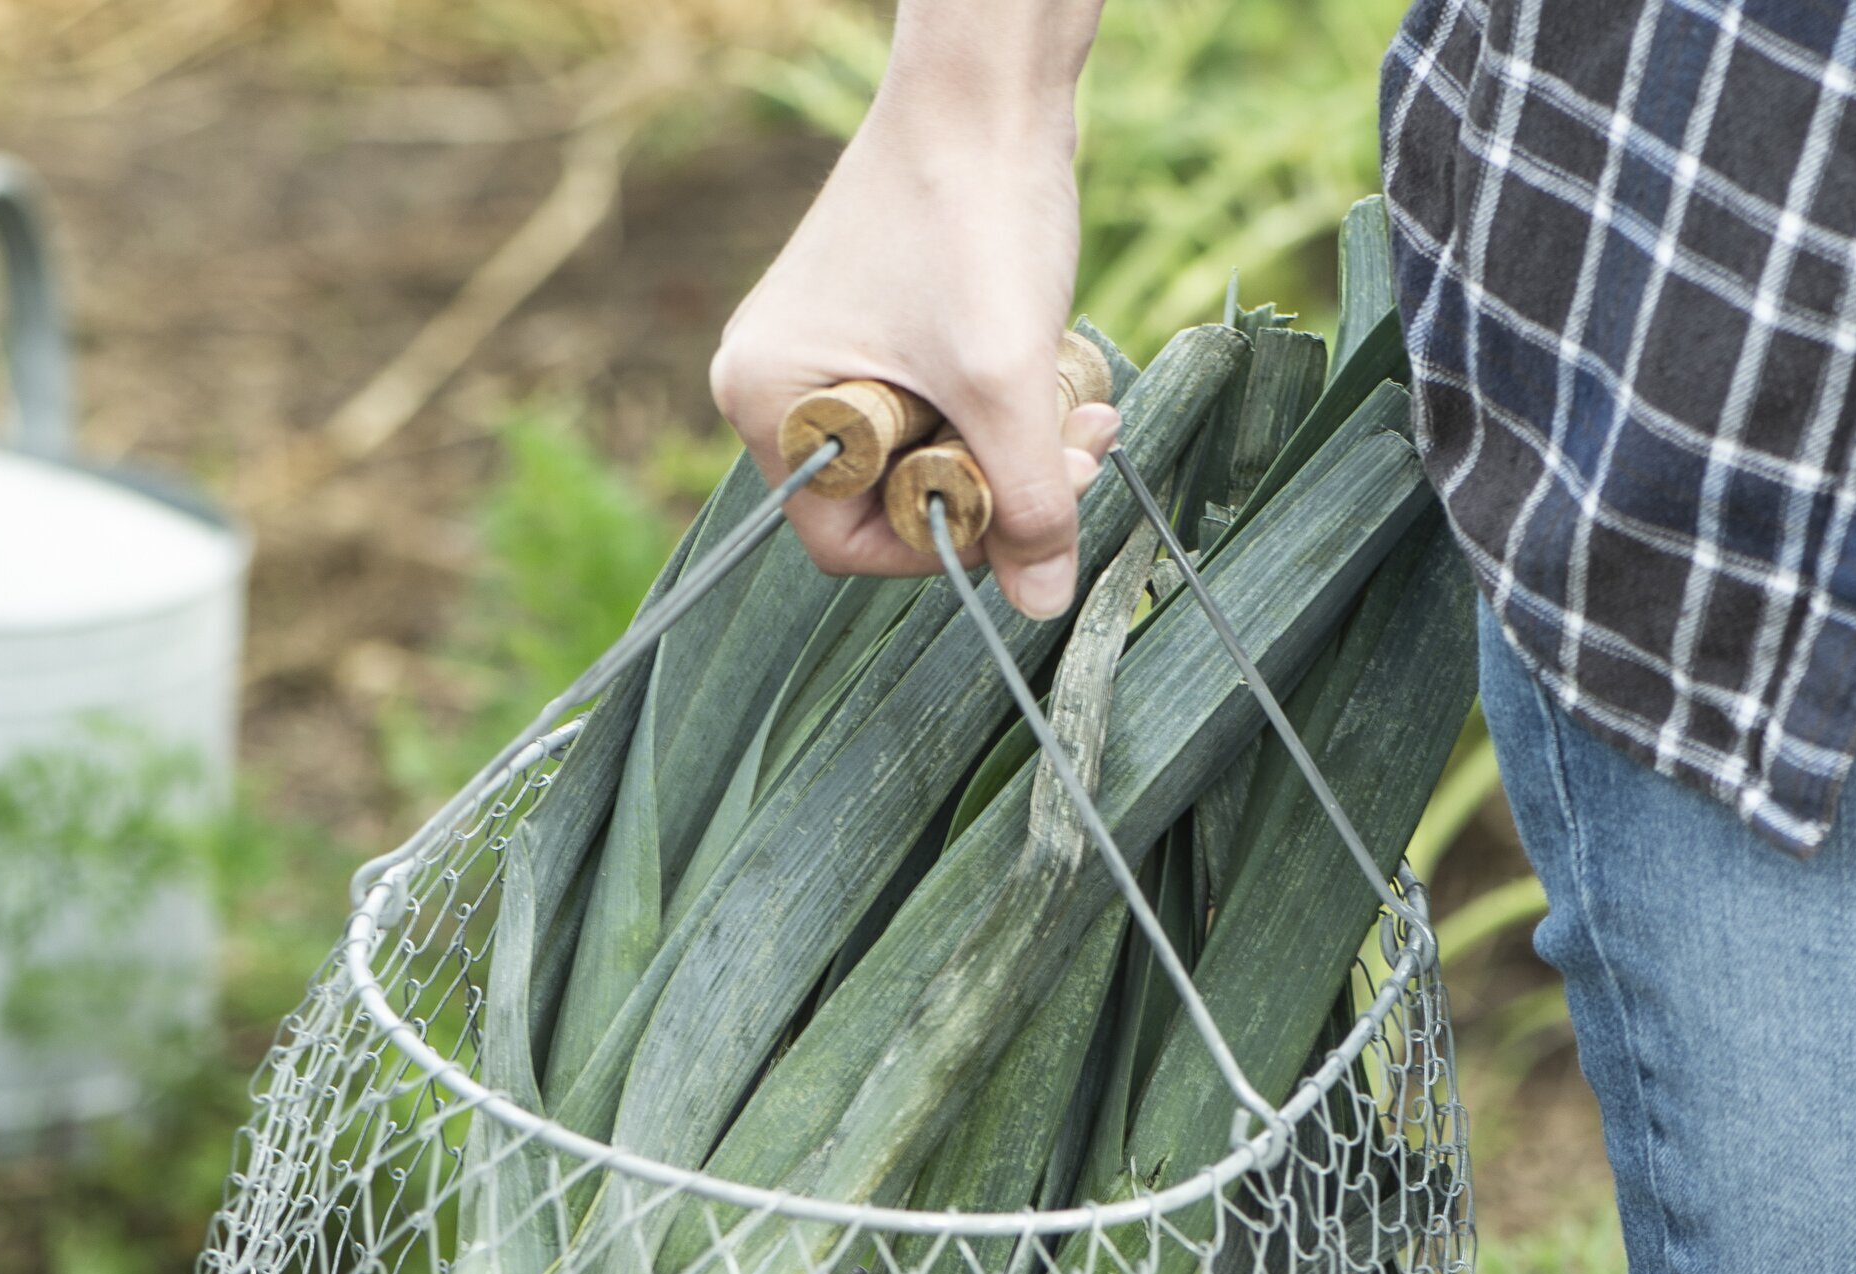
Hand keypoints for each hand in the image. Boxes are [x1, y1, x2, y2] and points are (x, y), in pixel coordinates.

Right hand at [711, 3, 1116, 619]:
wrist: (988, 85)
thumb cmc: (974, 218)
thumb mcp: (1008, 385)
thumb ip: (1029, 505)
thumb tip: (1044, 608)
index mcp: (770, 400)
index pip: (844, 539)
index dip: (939, 546)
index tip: (1022, 520)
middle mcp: (779, 382)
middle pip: (893, 499)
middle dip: (996, 491)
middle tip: (1078, 454)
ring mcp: (828, 350)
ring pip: (931, 454)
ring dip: (1016, 452)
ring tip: (1085, 412)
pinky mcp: (879, 324)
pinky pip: (940, 405)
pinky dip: (1004, 406)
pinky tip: (1058, 376)